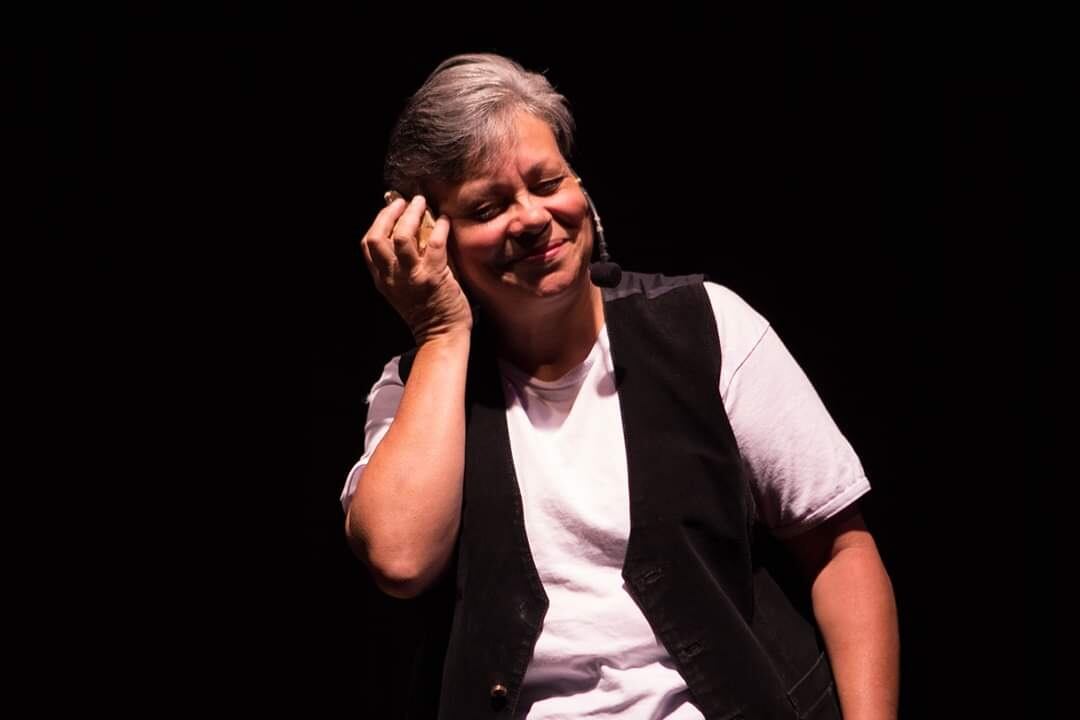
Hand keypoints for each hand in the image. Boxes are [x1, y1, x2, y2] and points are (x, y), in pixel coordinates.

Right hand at [361, 195, 472, 343]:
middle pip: (378, 236)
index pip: (367, 245)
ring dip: (412, 214)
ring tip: (421, 203)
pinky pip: (435, 243)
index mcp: (381, 279)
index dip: (377, 222)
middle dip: (389, 213)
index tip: (389, 210)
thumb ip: (397, 267)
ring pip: (402, 236)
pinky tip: (446, 220)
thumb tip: (406, 234)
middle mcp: (392, 276)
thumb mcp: (400, 290)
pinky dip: (441, 226)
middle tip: (403, 201)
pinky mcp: (434, 276)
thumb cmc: (426, 312)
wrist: (441, 336)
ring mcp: (412, 276)